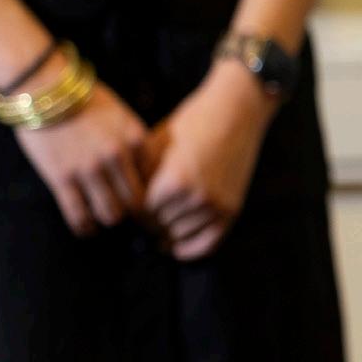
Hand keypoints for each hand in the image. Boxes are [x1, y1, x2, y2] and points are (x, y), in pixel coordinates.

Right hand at [13, 77, 152, 235]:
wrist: (44, 87)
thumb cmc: (84, 99)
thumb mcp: (122, 115)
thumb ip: (134, 142)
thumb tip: (145, 171)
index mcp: (137, 139)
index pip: (155, 180)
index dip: (153, 194)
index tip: (148, 202)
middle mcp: (117, 156)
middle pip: (137, 202)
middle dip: (134, 212)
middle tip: (128, 215)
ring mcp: (90, 169)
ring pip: (111, 213)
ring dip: (109, 219)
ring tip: (104, 219)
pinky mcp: (62, 178)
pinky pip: (79, 215)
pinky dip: (84, 227)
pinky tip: (85, 229)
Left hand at [140, 60, 275, 260]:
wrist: (234, 112)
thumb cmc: (191, 125)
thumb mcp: (155, 146)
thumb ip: (140, 179)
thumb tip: (127, 205)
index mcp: (173, 182)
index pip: (140, 213)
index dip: (132, 210)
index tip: (130, 206)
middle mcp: (196, 199)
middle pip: (158, 226)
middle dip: (148, 220)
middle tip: (144, 214)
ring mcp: (217, 205)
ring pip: (180, 235)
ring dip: (167, 232)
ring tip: (158, 225)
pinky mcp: (232, 208)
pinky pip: (208, 242)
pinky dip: (190, 249)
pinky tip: (176, 246)